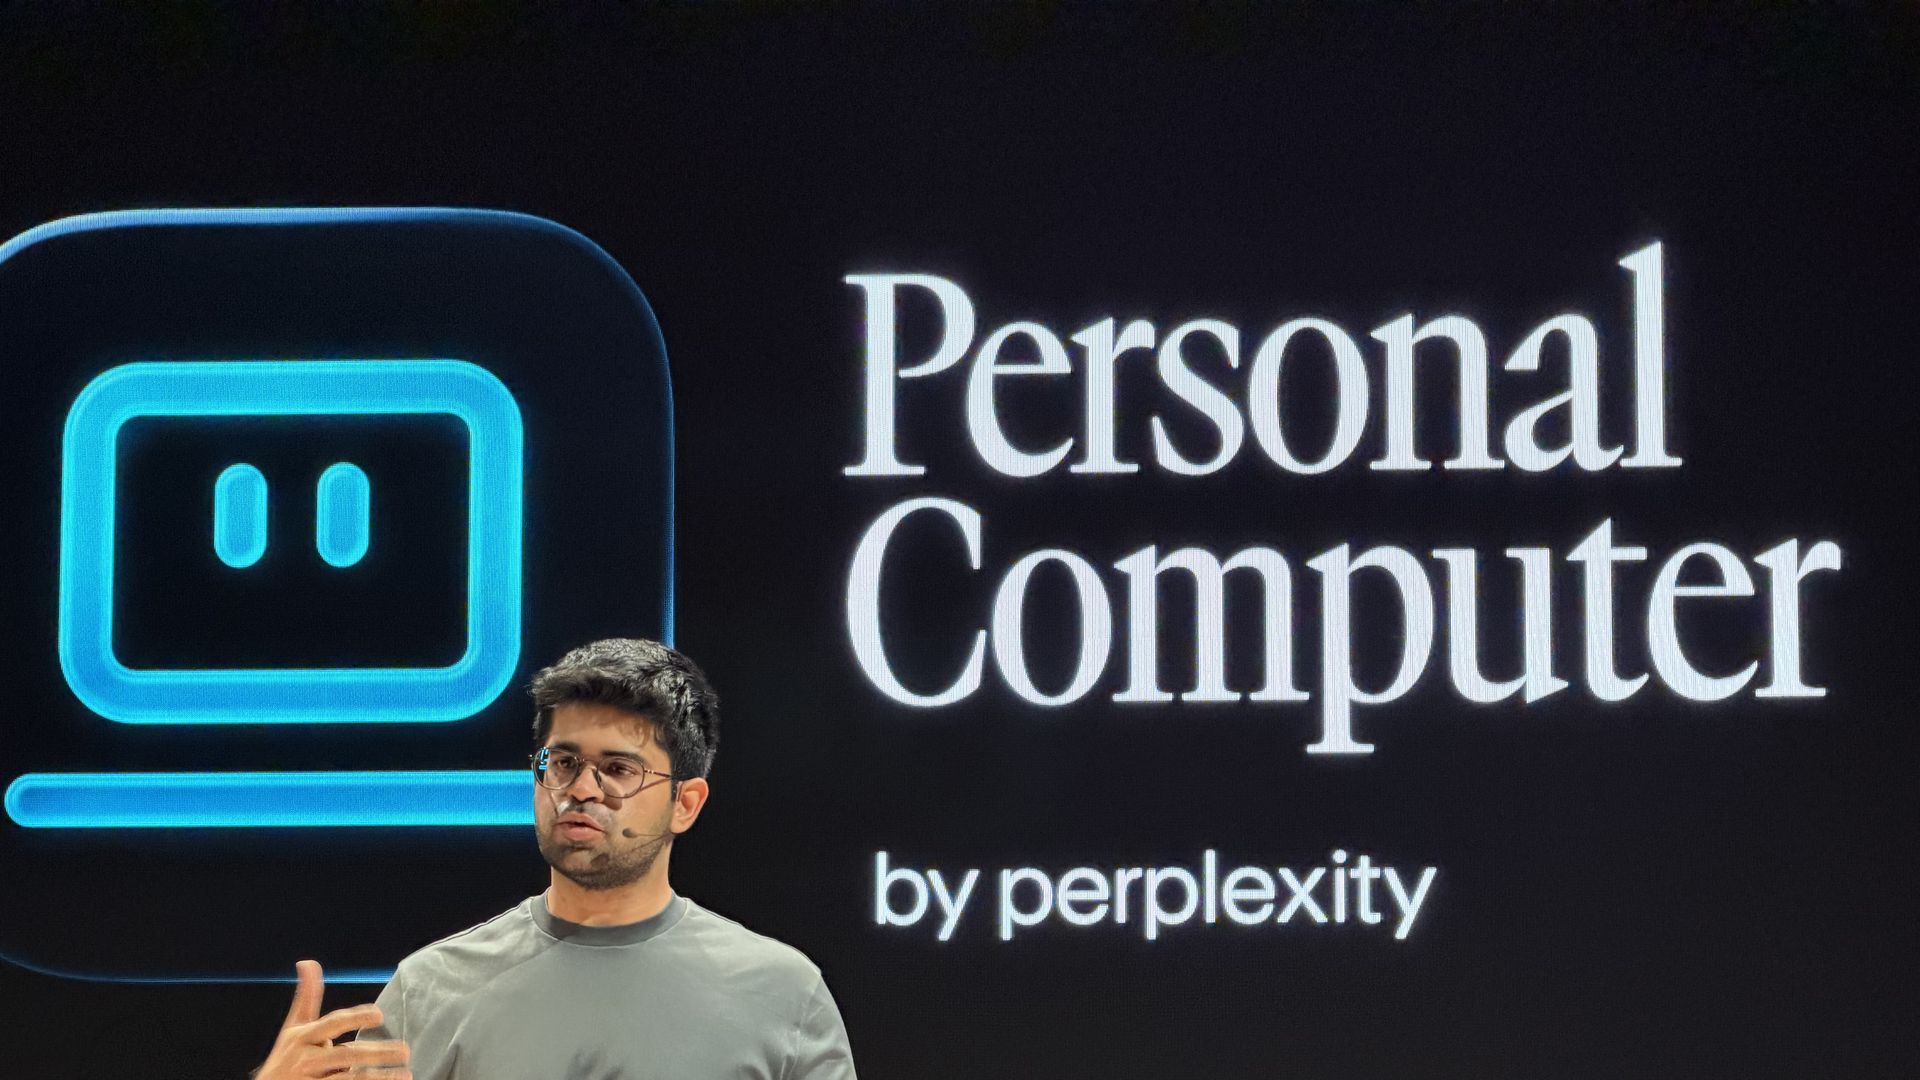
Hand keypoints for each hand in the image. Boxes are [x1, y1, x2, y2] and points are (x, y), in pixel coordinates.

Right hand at [253, 959, 411, 1077]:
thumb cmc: (286, 1057)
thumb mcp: (293, 1028)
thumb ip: (306, 997)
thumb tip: (307, 961)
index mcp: (302, 1037)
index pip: (332, 1024)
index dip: (355, 1018)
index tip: (379, 1014)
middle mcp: (305, 1060)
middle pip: (346, 1054)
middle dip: (377, 1053)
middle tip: (406, 1051)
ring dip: (378, 1077)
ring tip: (405, 1074)